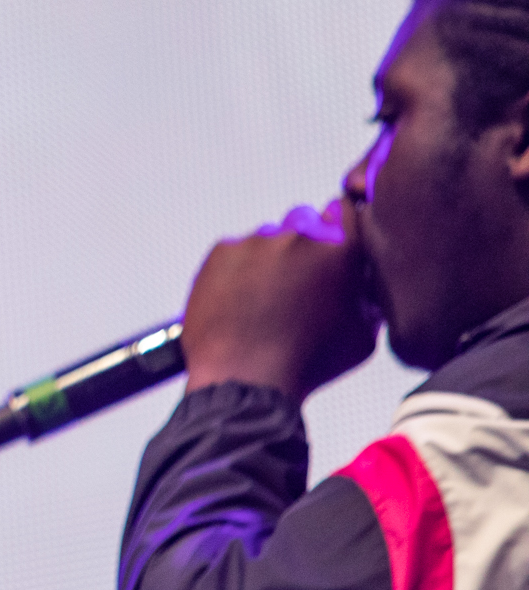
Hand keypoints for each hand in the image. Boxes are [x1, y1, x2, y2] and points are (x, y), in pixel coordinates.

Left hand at [180, 199, 378, 401]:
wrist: (247, 378)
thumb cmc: (305, 365)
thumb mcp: (361, 336)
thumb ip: (367, 298)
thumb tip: (363, 287)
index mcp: (342, 252)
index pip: (345, 211)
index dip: (337, 226)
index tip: (329, 240)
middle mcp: (301, 238)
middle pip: (303, 226)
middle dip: (301, 250)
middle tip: (292, 287)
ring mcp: (258, 242)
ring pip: (267, 240)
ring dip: (267, 262)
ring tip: (261, 303)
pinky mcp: (223, 251)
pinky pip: (234, 252)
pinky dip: (235, 271)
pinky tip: (238, 303)